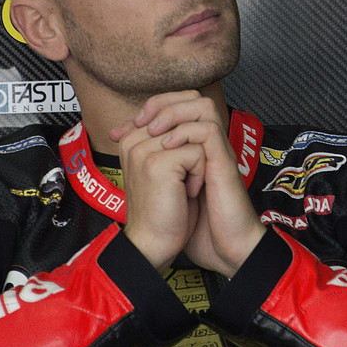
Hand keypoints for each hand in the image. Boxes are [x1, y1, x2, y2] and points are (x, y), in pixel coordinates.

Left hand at [129, 91, 265, 277]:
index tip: (128, 127)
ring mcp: (217, 152)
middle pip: (193, 98)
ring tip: (156, 130)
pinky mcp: (223, 163)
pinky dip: (186, 133)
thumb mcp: (164, 191)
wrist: (222, 248)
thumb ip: (150, 167)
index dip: (153, 107)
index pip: (178, 105)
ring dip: (175, 112)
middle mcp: (208, 146)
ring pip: (203, 106)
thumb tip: (123, 148)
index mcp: (195, 149)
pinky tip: (169, 146)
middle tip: (142, 121)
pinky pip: (209, 131)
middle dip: (163, 102)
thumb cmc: (197, 225)